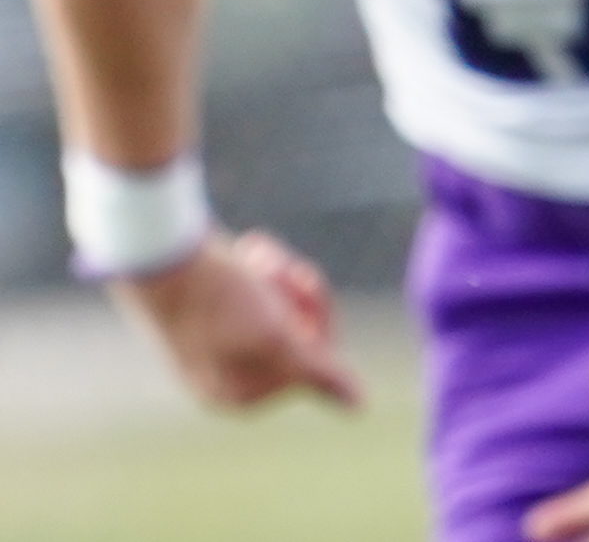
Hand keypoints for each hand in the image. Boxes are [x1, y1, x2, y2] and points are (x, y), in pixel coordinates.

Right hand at [120, 227, 364, 410]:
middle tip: (277, 265)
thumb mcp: (277, 338)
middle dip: (294, 294)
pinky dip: (261, 266)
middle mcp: (226, 376)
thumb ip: (319, 374)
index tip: (304, 284)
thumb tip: (361, 408)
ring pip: (281, 304)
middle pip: (298, 334)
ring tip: (256, 252)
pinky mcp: (208, 311)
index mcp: (240, 396)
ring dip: (278, 273)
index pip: (313, 363)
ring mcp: (214, 343)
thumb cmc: (219, 298)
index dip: (317, 318)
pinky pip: (259, 288)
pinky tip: (249, 247)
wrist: (159, 252)